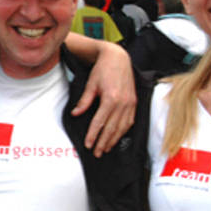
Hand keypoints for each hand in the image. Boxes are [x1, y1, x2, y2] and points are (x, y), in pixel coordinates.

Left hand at [71, 41, 135, 155]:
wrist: (118, 58)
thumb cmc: (103, 70)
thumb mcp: (91, 84)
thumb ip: (84, 101)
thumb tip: (75, 114)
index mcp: (111, 98)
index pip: (100, 122)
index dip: (93, 135)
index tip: (88, 145)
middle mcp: (123, 103)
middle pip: (111, 128)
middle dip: (103, 142)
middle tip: (96, 153)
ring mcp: (130, 103)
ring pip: (122, 127)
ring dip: (113, 140)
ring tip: (105, 149)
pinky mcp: (134, 103)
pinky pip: (129, 121)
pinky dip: (123, 131)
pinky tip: (117, 137)